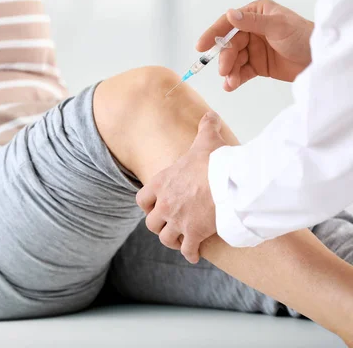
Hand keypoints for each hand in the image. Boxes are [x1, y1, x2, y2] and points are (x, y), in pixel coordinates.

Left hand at [136, 112, 226, 263]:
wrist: (229, 183)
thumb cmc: (216, 162)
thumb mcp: (206, 140)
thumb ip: (206, 127)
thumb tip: (210, 115)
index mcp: (161, 183)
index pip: (142, 199)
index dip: (147, 205)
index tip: (154, 207)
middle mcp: (165, 204)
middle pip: (151, 223)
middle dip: (159, 225)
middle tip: (168, 226)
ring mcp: (177, 221)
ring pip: (165, 238)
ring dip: (172, 240)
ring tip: (180, 241)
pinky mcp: (193, 235)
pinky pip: (187, 250)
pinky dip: (190, 254)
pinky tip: (194, 255)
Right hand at [197, 0, 313, 91]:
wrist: (319, 60)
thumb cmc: (303, 37)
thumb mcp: (278, 26)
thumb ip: (252, 22)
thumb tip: (231, 14)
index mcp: (256, 15)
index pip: (229, 23)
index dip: (213, 34)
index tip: (201, 46)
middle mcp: (252, 30)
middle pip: (230, 45)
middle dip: (225, 59)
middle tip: (224, 71)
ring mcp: (254, 49)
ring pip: (234, 60)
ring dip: (229, 72)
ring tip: (230, 82)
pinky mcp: (257, 65)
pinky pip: (241, 72)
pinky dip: (235, 79)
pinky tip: (231, 86)